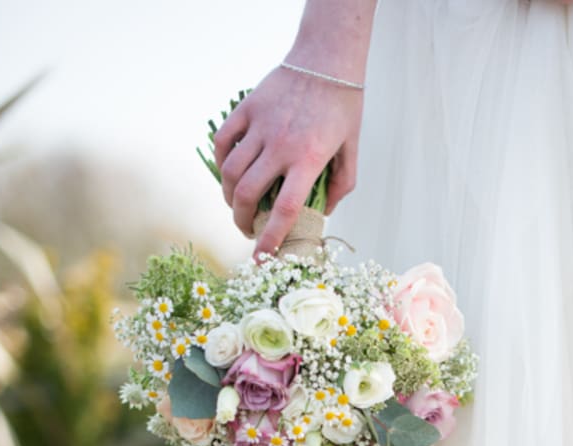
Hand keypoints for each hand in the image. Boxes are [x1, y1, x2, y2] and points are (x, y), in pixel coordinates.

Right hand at [214, 64, 362, 259]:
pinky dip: (221, 163)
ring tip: (235, 206)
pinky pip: (224, 143)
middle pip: (247, 195)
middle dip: (242, 222)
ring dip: (228, 196)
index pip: (284, 211)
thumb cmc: (343, 107)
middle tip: (247, 230)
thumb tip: (323, 214)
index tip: (261, 259)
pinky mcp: (247, 109)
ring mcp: (261, 126)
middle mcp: (281, 145)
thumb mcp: (351, 150)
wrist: (326, 60)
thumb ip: (341, 186)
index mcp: (308, 160)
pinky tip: (228, 173)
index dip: (270, 240)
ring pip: (231, 172)